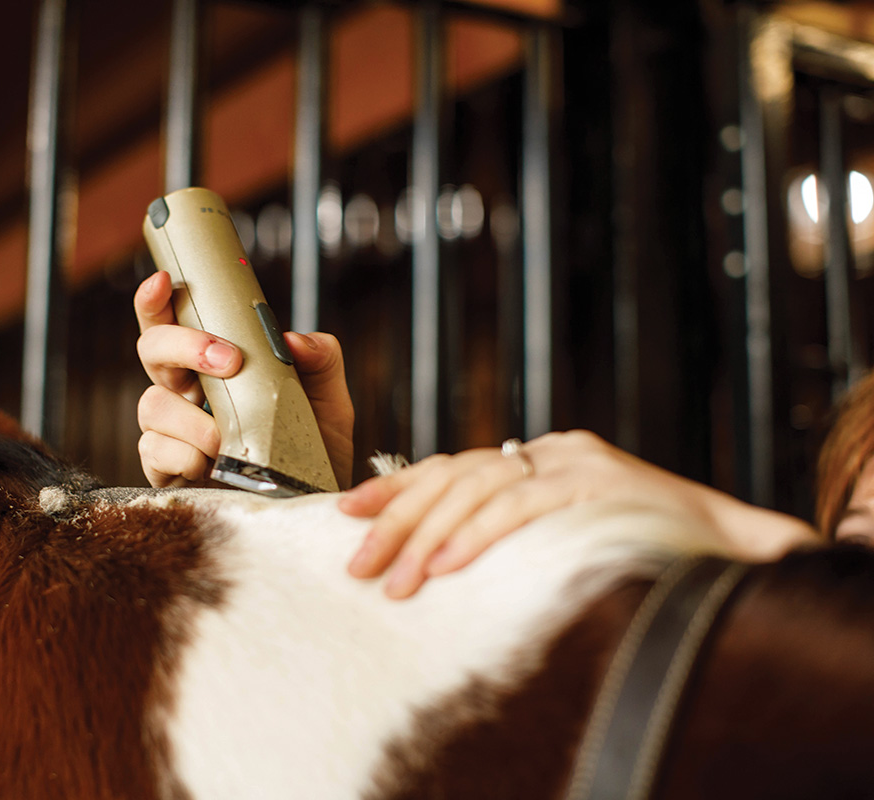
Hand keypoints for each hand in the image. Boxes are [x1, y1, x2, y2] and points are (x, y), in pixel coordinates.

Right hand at [134, 271, 354, 488]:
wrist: (311, 506)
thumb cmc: (312, 450)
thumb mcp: (331, 401)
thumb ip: (321, 361)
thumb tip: (292, 338)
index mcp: (214, 365)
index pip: (175, 322)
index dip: (157, 300)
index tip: (162, 281)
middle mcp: (185, 392)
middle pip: (152, 349)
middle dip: (183, 346)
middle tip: (227, 362)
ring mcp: (172, 430)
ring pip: (152, 403)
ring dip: (193, 419)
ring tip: (228, 440)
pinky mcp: (165, 469)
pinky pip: (154, 450)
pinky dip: (183, 454)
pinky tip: (209, 465)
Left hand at [339, 430, 818, 598]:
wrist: (732, 549)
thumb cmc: (641, 551)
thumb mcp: (563, 533)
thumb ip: (512, 530)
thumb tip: (437, 561)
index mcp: (541, 457)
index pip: (455, 464)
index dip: (398, 487)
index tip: (348, 511)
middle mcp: (552, 450)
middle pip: (455, 474)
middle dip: (397, 518)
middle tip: (356, 562)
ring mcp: (573, 463)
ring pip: (477, 489)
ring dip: (427, 538)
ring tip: (393, 581)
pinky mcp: (594, 485)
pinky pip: (520, 507)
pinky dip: (475, 536)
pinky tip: (442, 565)